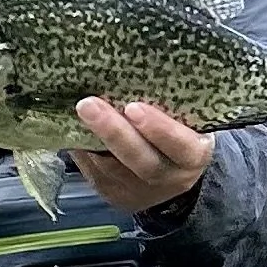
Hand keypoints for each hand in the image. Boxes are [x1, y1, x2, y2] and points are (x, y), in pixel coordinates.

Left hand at [70, 98, 213, 214]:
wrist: (171, 173)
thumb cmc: (177, 132)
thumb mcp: (185, 120)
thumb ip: (168, 106)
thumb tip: (132, 72)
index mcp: (193, 155)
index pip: (180, 145)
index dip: (159, 129)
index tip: (134, 107)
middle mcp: (170, 178)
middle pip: (141, 161)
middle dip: (113, 132)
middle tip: (88, 105)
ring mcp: (140, 191)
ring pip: (112, 169)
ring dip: (91, 139)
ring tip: (77, 112)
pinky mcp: (115, 194)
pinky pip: (95, 172)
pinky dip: (83, 149)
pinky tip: (72, 128)